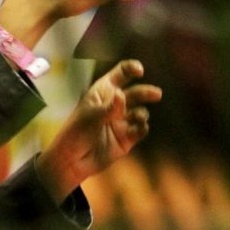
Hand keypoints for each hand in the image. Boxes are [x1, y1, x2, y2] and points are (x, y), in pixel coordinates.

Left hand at [37, 59, 161, 201]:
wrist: (73, 161)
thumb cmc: (76, 133)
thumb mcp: (90, 116)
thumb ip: (108, 107)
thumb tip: (121, 95)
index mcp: (102, 92)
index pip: (120, 74)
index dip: (131, 68)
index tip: (139, 70)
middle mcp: (114, 105)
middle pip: (135, 93)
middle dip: (146, 92)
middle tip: (156, 94)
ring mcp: (121, 121)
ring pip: (140, 112)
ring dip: (142, 114)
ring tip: (139, 117)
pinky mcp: (127, 138)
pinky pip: (141, 130)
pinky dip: (142, 127)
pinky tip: (139, 128)